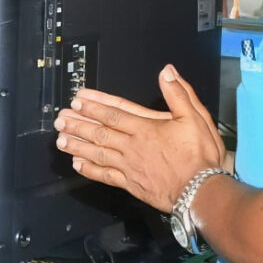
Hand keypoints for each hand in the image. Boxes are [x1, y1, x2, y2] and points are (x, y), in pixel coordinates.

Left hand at [52, 67, 226, 212]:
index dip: (94, 107)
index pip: (114, 114)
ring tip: (60, 140)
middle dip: (78, 125)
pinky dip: (90, 170)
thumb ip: (179, 94)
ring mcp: (129, 166)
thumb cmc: (200, 155)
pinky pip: (105, 176)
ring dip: (77, 145)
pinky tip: (77, 165)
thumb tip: (167, 71)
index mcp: (146, 128)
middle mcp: (132, 146)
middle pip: (100, 133)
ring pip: (97, 153)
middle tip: (60, 119)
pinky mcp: (130, 184)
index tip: (77, 101)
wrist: (202, 191)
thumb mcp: (196, 118)